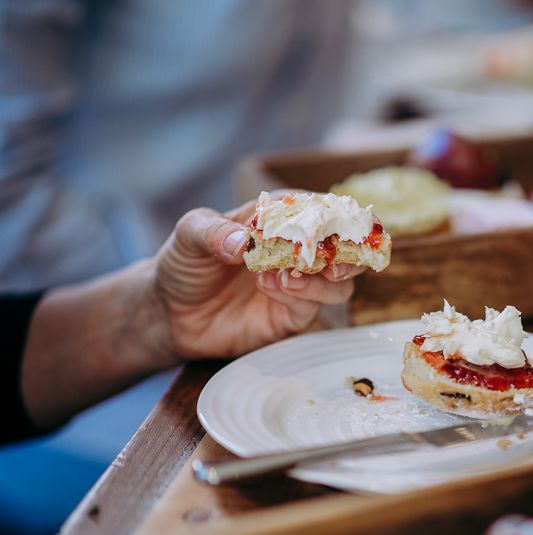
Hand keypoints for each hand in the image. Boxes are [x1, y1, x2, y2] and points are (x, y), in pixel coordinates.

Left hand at [152, 201, 363, 360]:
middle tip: (333, 261)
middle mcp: (297, 250)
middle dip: (351, 254)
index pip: (324, 209)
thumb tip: (242, 242)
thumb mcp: (189, 234)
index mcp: (281, 217)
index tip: (335, 222)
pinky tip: (270, 287)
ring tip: (285, 277)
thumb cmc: (184, 262)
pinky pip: (311, 308)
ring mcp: (299, 285)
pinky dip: (298, 297)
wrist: (170, 311)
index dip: (338, 215)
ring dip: (320, 281)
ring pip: (339, 285)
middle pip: (348, 250)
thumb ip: (212, 231)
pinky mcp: (291, 316)